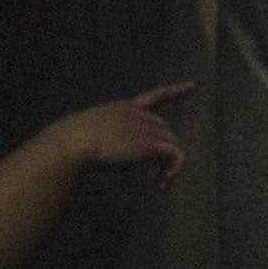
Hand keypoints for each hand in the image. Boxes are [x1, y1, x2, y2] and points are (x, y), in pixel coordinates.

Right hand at [64, 82, 193, 182]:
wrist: (74, 142)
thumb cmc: (73, 143)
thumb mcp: (91, 136)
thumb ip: (106, 139)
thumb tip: (107, 152)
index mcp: (124, 108)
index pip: (155, 97)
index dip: (175, 91)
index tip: (193, 86)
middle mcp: (138, 114)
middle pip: (165, 131)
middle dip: (163, 152)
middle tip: (154, 176)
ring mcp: (144, 126)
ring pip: (171, 143)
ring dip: (168, 164)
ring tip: (157, 182)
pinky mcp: (149, 143)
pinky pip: (174, 154)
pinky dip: (173, 168)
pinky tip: (161, 182)